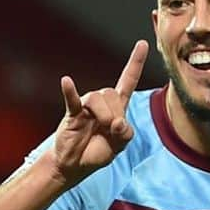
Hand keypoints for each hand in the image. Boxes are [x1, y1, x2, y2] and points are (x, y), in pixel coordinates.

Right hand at [52, 40, 148, 184]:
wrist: (75, 165)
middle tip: (110, 129)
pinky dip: (70, 91)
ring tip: (99, 127)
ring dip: (103, 113)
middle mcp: (102, 103)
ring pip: (98, 97)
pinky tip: (66, 82)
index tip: (142, 43)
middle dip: (115, 112)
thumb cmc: (96, 153)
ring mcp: (86, 106)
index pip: (128, 81)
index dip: (135, 63)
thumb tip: (118, 122)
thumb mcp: (118, 146)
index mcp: (117, 108)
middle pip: (113, 93)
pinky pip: (72, 99)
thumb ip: (125, 135)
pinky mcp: (73, 113)